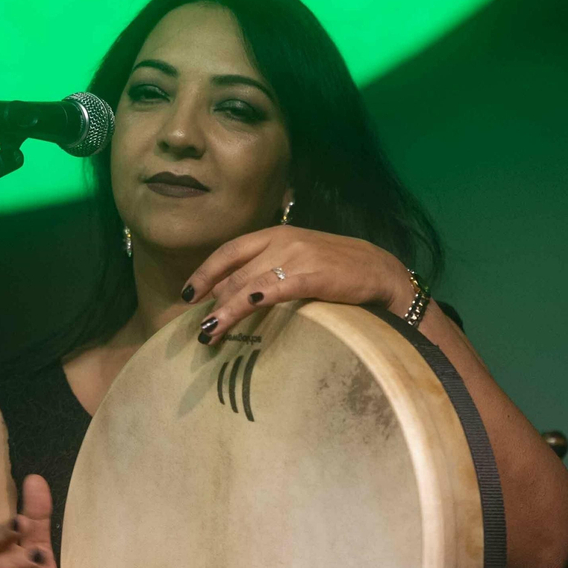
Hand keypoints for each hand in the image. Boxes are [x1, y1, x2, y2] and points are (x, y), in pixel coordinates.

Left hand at [179, 226, 414, 344]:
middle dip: (212, 302)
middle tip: (199, 329)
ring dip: (224, 311)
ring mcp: (296, 255)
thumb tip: (237, 294)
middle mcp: (282, 240)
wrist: (381, 271)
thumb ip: (269, 268)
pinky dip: (251, 300)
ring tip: (209, 334)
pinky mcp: (312, 274)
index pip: (229, 251)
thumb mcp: (300, 259)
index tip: (187, 295)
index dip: (204, 272)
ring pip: (247, 284)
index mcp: (276, 233)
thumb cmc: (339, 269)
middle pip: (234, 272)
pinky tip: (237, 312)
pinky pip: (273, 288)